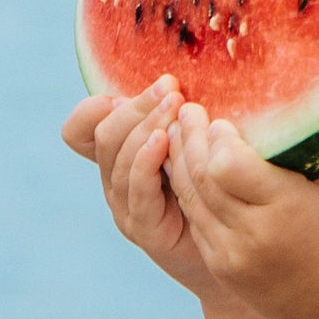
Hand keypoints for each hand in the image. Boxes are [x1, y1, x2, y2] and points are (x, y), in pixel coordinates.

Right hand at [61, 77, 221, 302]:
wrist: (238, 249)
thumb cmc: (220, 187)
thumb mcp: (198, 143)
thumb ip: (186, 114)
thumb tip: (188, 70)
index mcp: (120, 158)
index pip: (80, 129)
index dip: (93, 108)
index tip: (129, 87)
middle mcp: (116, 182)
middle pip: (104, 134)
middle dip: (137, 106)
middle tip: (170, 86)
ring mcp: (126, 208)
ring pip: (119, 158)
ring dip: (147, 125)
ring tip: (175, 103)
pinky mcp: (146, 230)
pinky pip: (136, 191)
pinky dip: (146, 161)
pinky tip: (165, 140)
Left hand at [165, 104, 318, 318]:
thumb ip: (299, 150)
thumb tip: (265, 110)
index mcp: (285, 207)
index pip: (227, 163)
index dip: (217, 136)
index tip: (219, 117)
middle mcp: (252, 233)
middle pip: (201, 176)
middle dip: (190, 137)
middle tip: (188, 110)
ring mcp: (231, 255)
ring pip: (189, 198)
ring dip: (179, 160)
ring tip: (179, 132)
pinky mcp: (220, 267)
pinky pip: (194, 220)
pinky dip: (187, 190)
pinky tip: (186, 168)